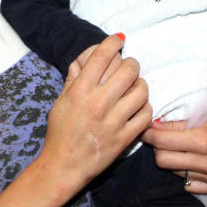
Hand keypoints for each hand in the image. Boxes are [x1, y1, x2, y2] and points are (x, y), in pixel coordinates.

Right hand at [39, 35, 153, 192]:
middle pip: (127, 69)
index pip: (102, 56)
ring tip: (135, 87)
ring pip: (141, 90)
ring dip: (140, 85)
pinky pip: (146, 114)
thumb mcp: (61, 101)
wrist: (64, 165)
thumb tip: (86, 57)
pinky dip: (145, 107)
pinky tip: (138, 107)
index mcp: (80, 90)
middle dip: (131, 63)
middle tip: (128, 67)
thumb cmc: (60, 132)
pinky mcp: (125, 138)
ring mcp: (113, 121)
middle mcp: (98, 102)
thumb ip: (74, 78)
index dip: (113, 43)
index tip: (118, 40)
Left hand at [142, 116, 206, 194]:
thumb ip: (173, 122)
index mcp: (203, 140)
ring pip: (173, 172)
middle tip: (162, 139)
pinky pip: (188, 185)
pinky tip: (193, 161)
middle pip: (162, 161)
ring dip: (173, 160)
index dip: (149, 134)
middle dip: (158, 148)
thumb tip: (150, 127)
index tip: (146, 130)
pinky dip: (186, 173)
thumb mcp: (198, 113)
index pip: (160, 142)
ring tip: (182, 149)